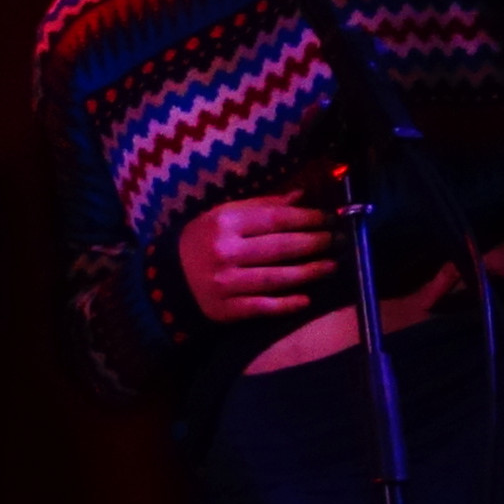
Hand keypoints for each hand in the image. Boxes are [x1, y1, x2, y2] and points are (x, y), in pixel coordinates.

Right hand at [179, 191, 342, 324]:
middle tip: (337, 240)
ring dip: (310, 272)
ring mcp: (225, 283)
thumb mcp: (222, 215)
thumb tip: (301, 195)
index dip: (309, 218)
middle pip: (282, 247)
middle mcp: (224, 252)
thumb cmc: (200, 241)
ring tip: (332, 266)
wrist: (166, 278)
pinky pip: (263, 307)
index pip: (276, 219)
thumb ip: (260, 205)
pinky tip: (306, 299)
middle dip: (316, 243)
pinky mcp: (225, 309)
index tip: (329, 217)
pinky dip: (287, 304)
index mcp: (223, 223)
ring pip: (277, 278)